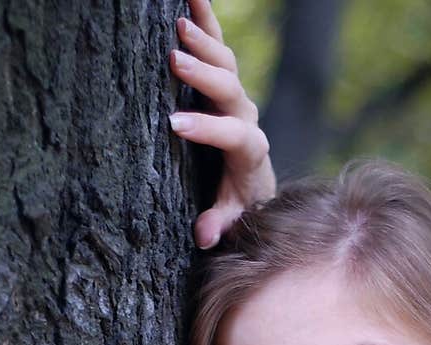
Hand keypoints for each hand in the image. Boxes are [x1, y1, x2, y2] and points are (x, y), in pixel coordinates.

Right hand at [169, 1, 275, 248]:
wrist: (256, 182)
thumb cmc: (240, 202)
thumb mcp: (232, 217)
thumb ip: (221, 223)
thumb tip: (204, 237)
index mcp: (249, 150)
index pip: (232, 134)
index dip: (207, 128)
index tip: (175, 123)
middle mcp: (246, 116)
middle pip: (229, 89)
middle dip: (203, 75)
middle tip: (174, 60)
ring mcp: (237, 95)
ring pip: (225, 63)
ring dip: (203, 42)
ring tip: (177, 25)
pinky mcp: (227, 80)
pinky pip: (219, 44)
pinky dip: (206, 20)